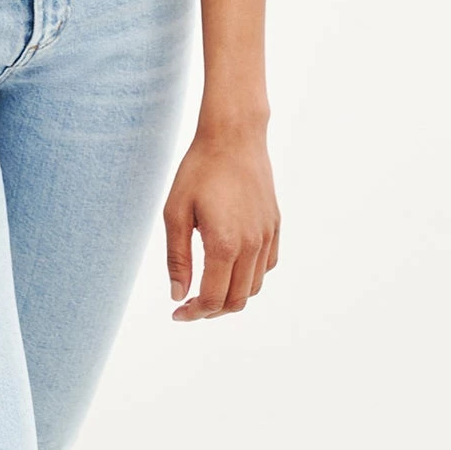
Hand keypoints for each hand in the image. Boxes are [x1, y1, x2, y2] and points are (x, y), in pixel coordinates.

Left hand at [163, 125, 279, 321]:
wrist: (233, 136)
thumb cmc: (199, 170)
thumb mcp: (176, 212)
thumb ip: (177, 258)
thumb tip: (178, 295)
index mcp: (225, 245)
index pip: (213, 299)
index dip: (194, 313)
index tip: (177, 312)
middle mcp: (252, 246)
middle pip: (236, 301)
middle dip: (211, 311)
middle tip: (189, 305)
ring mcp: (267, 236)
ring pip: (254, 287)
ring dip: (231, 297)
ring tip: (207, 289)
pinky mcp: (275, 226)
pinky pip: (267, 266)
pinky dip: (249, 278)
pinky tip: (230, 267)